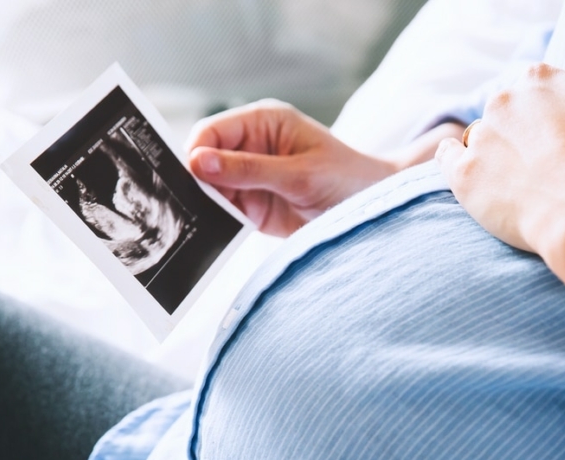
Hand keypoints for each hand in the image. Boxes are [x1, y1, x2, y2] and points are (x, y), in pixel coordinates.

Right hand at [186, 99, 397, 236]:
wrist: (373, 212)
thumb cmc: (348, 179)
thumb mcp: (300, 174)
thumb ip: (250, 169)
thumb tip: (198, 162)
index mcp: (263, 122)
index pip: (212, 131)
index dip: (197, 153)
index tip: (191, 178)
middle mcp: (252, 146)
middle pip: (204, 160)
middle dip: (197, 181)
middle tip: (191, 204)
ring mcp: (251, 177)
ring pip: (210, 189)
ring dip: (206, 205)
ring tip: (205, 221)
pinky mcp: (254, 206)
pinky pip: (224, 213)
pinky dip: (218, 222)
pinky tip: (216, 232)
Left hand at [436, 64, 564, 352]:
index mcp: (541, 78)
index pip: (537, 87)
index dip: (549, 113)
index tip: (560, 136)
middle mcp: (505, 100)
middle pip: (507, 110)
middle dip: (520, 131)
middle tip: (542, 164)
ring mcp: (481, 136)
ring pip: (480, 135)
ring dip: (494, 151)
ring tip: (517, 181)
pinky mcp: (465, 173)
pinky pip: (448, 157)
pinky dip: (453, 159)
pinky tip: (468, 169)